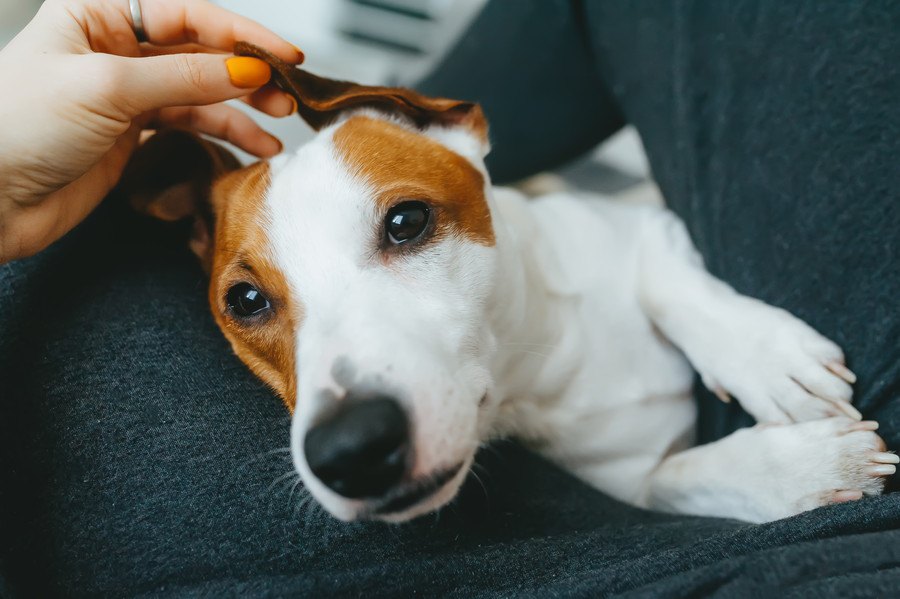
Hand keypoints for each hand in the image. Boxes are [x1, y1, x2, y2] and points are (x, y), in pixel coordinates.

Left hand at [0, 0, 303, 262]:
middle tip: (287, 91)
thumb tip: (247, 68)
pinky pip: (190, 124)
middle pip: (199, 51)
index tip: (283, 55)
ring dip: (242, 106)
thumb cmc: (19, 127)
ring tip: (279, 122)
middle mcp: (115, 48)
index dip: (239, 34)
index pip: (186, 14)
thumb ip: (184, 77)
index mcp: (97, 14)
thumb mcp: (108, 87)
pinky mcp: (133, 133)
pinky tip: (253, 144)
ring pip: (201, 91)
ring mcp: (126, 92)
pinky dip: (224, 133)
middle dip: (246, 70)